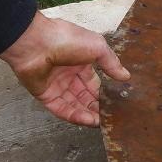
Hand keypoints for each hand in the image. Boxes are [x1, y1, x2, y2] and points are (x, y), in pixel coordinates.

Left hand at [0, 12, 130, 126]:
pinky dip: (74, 115)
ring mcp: (56, 85)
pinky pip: (61, 109)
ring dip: (87, 114)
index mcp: (80, 61)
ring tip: (101, 123)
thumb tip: (125, 76)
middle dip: (96, 107)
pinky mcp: (45, 95)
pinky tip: (88, 121)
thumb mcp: (97, 46)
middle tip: (110, 118)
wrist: (35, 42)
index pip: (94, 83)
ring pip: (74, 104)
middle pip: (84, 96)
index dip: (104, 94)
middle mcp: (68, 74)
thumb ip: (111, 63)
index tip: (115, 105)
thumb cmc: (66, 39)